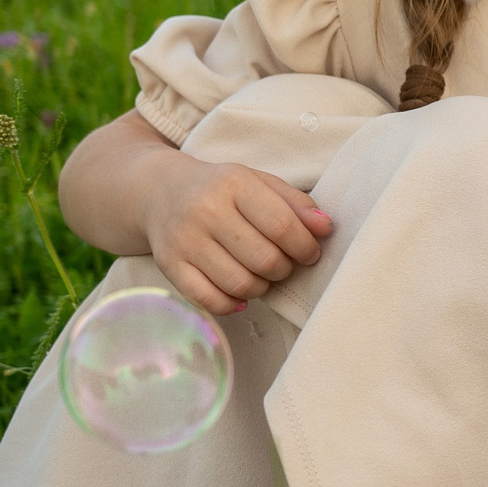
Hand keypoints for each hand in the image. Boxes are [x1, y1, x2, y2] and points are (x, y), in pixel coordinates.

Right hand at [142, 157, 333, 313]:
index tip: (309, 253)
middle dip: (285, 269)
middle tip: (283, 264)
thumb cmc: (222, 190)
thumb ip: (296, 203)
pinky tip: (238, 292)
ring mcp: (184, 240)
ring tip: (262, 275)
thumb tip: (326, 227)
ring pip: (240, 284)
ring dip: (262, 287)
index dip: (305, 247)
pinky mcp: (169, 265)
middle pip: (264, 260)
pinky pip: (210, 300)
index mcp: (233, 183)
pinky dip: (232, 303)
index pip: (282, 226)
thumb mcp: (259, 183)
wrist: (161, 191)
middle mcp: (205, 211)